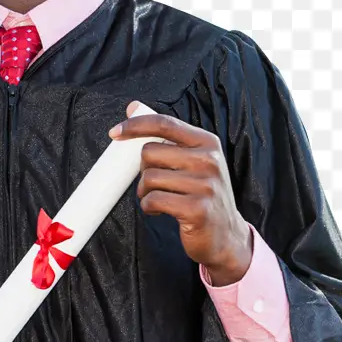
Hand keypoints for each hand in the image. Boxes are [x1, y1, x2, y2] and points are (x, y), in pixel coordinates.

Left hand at [108, 100, 253, 284]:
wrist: (226, 235)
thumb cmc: (202, 194)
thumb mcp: (194, 161)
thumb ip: (167, 136)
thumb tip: (132, 107)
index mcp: (207, 142)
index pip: (165, 123)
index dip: (136, 125)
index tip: (114, 132)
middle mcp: (210, 160)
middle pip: (150, 152)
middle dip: (143, 169)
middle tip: (153, 182)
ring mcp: (205, 185)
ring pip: (149, 178)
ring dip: (145, 191)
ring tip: (157, 198)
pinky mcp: (197, 209)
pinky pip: (153, 200)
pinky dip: (148, 206)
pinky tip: (160, 210)